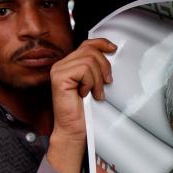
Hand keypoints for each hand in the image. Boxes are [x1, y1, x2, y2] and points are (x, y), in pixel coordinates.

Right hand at [47, 38, 115, 172]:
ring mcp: (58, 70)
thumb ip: (96, 68)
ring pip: (89, 61)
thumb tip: (109, 52)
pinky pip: (84, 70)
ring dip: (97, 79)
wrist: (73, 129)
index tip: (113, 48)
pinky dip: (90, 83)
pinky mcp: (59, 77)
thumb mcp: (93, 84)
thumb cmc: (83, 110)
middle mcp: (61, 65)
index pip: (86, 44)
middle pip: (90, 51)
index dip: (101, 43)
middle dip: (104, 67)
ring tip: (95, 92)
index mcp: (68, 64)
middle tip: (105, 83)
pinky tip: (85, 94)